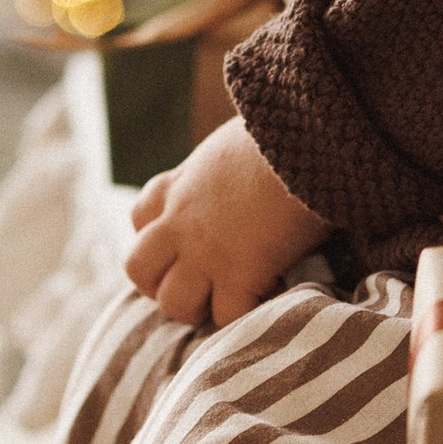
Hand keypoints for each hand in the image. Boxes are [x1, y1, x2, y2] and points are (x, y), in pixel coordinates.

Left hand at [125, 117, 328, 327]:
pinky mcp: (240, 271)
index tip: (185, 241)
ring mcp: (206, 250)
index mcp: (180, 184)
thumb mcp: (232, 141)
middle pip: (138, 268)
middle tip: (197, 285)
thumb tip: (239, 168)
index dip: (156, 235)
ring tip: (230, 299)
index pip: (140, 216)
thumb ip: (221, 165)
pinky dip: (247, 314)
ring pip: (173, 302)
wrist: (304, 140)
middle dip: (161, 284)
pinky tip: (270, 297)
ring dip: (199, 308)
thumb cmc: (280, 129)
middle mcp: (182, 221)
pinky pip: (227, 314)